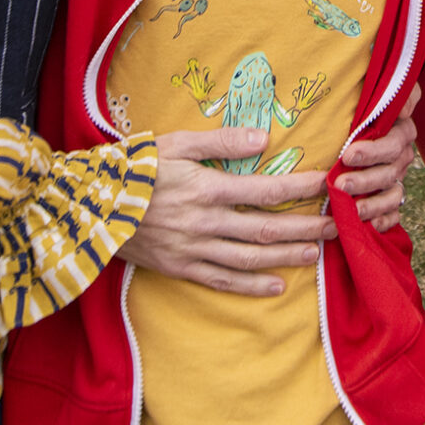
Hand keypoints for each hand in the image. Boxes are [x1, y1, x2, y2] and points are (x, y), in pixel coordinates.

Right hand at [122, 127, 337, 295]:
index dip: (300, 187)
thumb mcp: (175, 144)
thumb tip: (263, 138)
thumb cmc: (134, 169)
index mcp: (207, 187)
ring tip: (316, 253)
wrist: (88, 207)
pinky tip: (277, 285)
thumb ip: (221, 141)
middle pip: (266, 228)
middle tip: (336, 227)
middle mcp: (205, 222)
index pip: (266, 189)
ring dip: (287, 256)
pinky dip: (252, 285)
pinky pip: (223, 280)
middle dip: (305, 227)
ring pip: (251, 257)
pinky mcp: (180, 268)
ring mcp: (193, 249)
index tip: (326, 184)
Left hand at [336, 85, 419, 232]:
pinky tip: (367, 226)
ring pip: (392, 196)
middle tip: (339, 185)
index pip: (393, 144)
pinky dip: (382, 221)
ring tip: (349, 209)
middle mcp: (401, 156)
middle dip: (364, 180)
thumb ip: (395, 92)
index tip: (347, 155)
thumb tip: (403, 109)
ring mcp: (397, 179)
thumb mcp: (379, 86)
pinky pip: (393, 214)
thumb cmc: (361, 101)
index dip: (372, 151)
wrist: (350, 123)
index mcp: (400, 131)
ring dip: (371, 204)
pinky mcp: (390, 198)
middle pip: (390, 173)